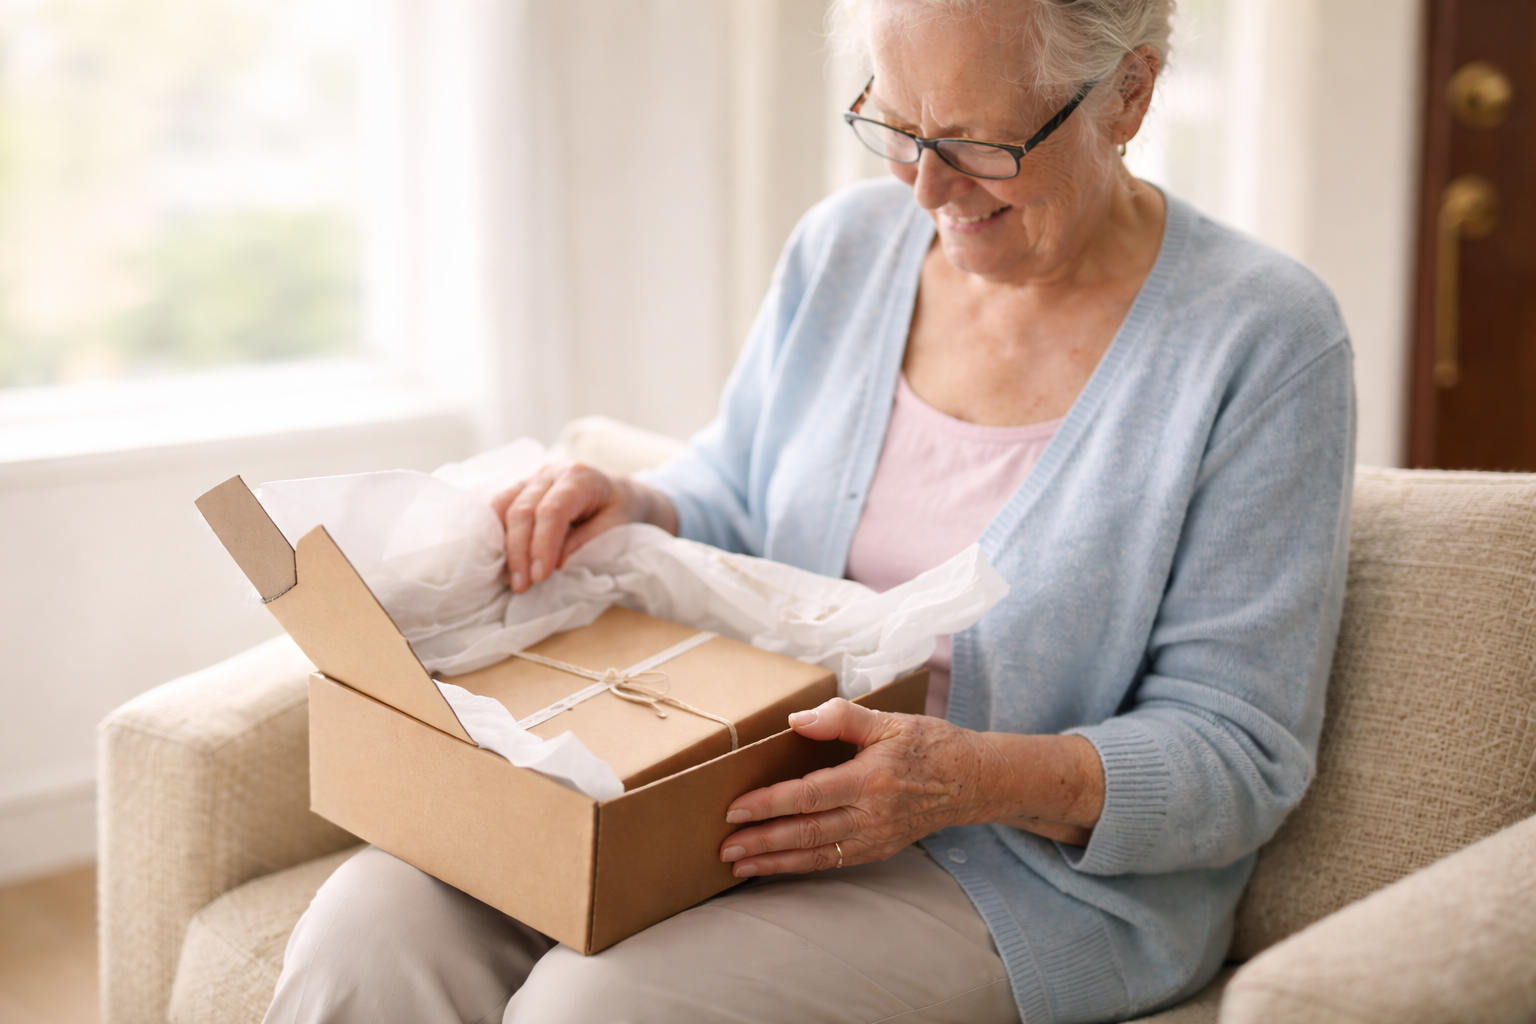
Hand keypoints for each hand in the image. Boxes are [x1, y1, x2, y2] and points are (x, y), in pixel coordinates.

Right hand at [491, 462, 676, 592]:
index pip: (552, 511)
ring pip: (503, 507)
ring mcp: (532, 478)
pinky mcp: (521, 488)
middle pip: (523, 511)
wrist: (619, 490)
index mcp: (579, 477)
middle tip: (522, 586)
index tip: (540, 577)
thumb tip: (557, 564)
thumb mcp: (617, 524)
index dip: (542, 545)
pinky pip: (499, 507)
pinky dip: (497, 534)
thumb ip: (588, 541)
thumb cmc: (621, 508)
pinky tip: (502, 560)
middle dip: (519, 552)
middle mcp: (551, 472)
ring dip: (504, 546)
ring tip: (511, 579)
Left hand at [718, 699, 1103, 876]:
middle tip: (725, 847)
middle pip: (807, 832)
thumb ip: (841, 718)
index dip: (769, 804)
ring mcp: (876, 837)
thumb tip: (797, 720)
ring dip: (775, 861)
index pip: (809, 795)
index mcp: (871, 779)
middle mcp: (872, 815)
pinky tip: (776, 866)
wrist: (974, 781)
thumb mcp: (888, 720)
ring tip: (740, 865)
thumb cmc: (929, 744)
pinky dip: (801, 865)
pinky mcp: (880, 849)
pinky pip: (834, 861)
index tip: (735, 809)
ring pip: (817, 854)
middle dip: (763, 841)